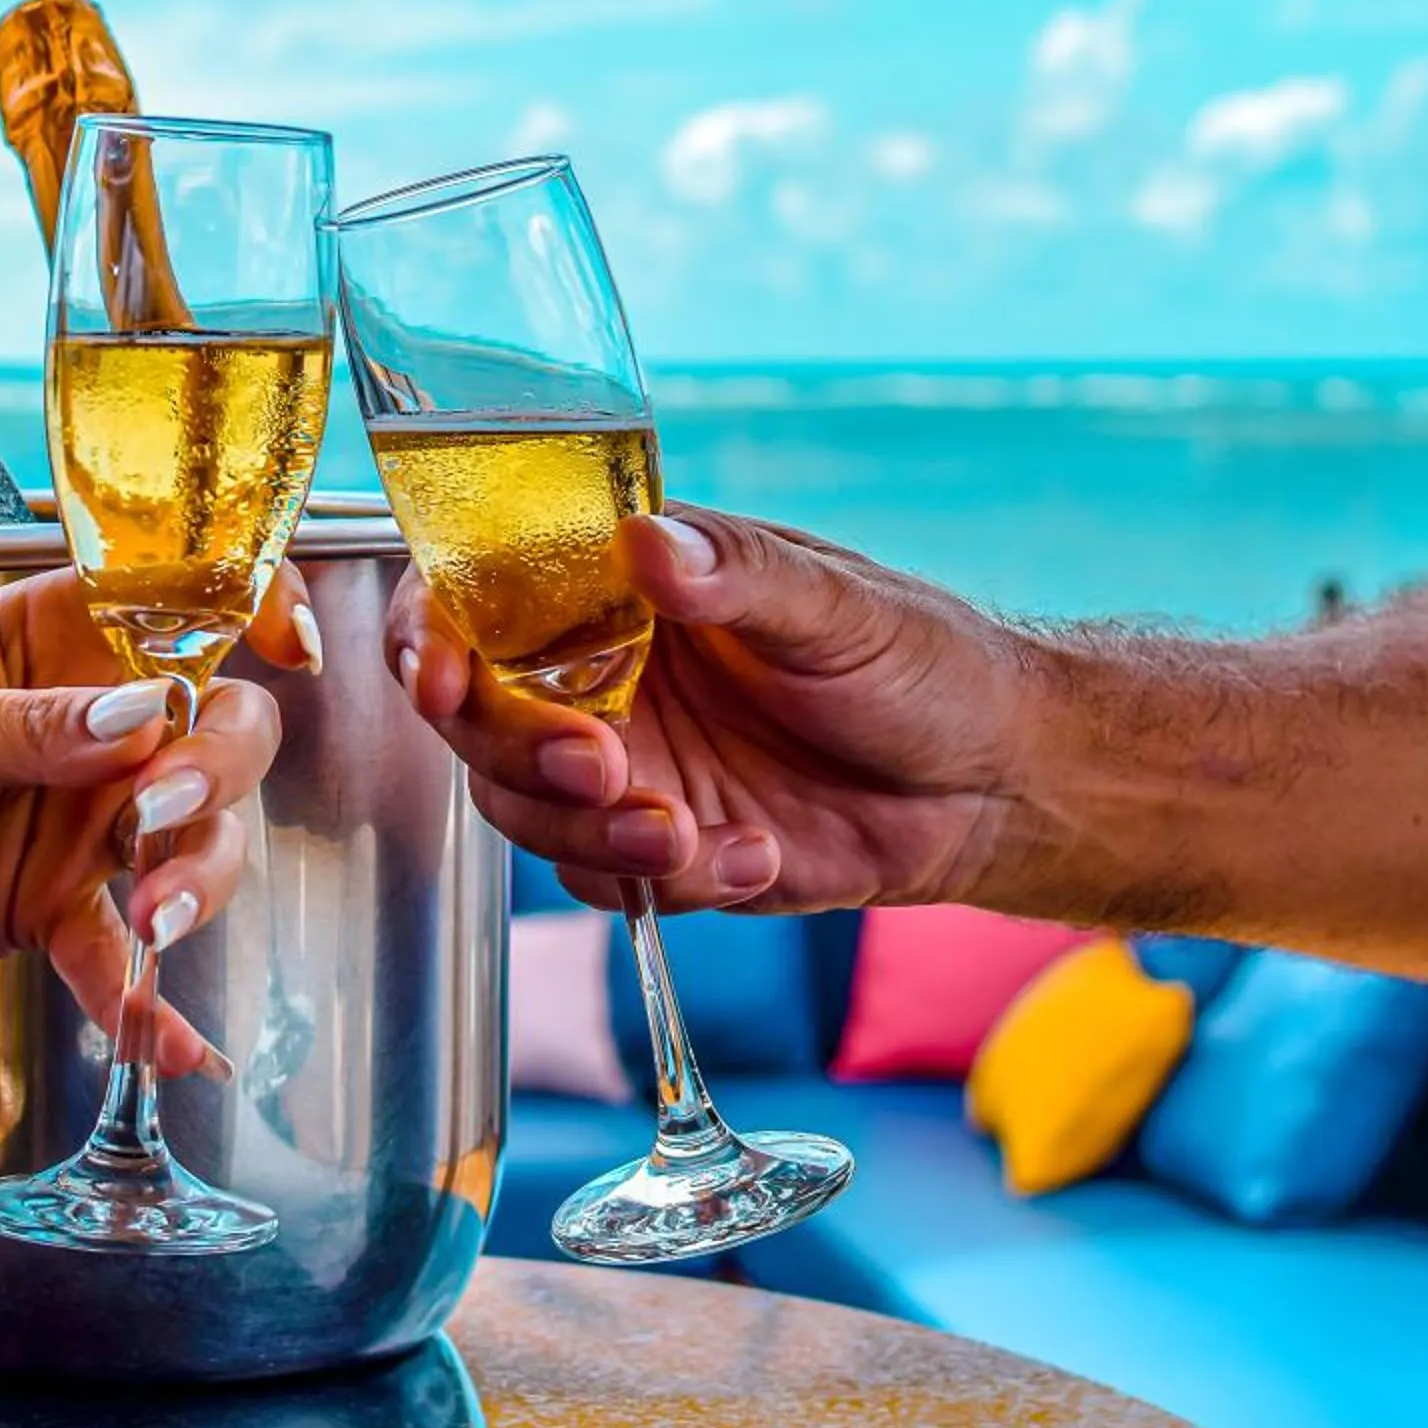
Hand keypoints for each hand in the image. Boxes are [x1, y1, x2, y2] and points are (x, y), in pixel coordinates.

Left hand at [0, 568, 302, 1075]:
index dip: (248, 601)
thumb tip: (143, 715)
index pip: (177, 596)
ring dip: (196, 880)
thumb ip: (31, 729)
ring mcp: (79, 817)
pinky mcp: (52, 907)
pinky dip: (148, 999)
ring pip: (193, 841)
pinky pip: (120, 951)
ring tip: (155, 922)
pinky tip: (173, 1046)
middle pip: (214, 728)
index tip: (282, 639)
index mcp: (50, 636)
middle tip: (164, 809)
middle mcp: (88, 720)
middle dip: (216, 771)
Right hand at [390, 504, 1034, 915]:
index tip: (441, 674)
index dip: (431, 630)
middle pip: (477, 717)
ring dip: (592, 833)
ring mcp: (624, 764)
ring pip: (525, 810)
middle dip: (522, 752)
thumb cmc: (927, 664)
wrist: (997, 784)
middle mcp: (601, 673)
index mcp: (622, 585)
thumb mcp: (839, 605)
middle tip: (602, 768)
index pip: (477, 592)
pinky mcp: (659, 846)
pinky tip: (753, 858)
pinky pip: (604, 880)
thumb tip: (648, 544)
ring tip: (690, 835)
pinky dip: (665, 883)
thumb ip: (737, 574)